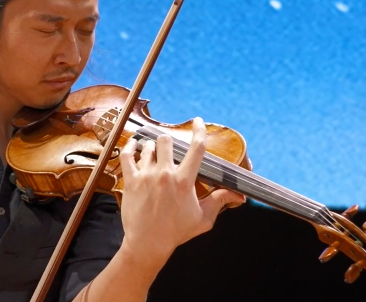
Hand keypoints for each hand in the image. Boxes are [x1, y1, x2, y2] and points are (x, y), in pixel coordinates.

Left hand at [117, 117, 245, 259]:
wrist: (148, 243)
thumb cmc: (177, 232)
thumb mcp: (204, 218)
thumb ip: (220, 201)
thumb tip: (238, 196)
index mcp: (185, 180)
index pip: (196, 148)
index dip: (199, 131)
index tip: (198, 122)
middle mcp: (165, 174)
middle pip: (166, 141)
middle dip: (169, 142)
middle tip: (169, 149)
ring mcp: (146, 176)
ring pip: (148, 147)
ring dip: (152, 148)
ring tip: (153, 155)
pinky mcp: (131, 180)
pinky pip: (127, 155)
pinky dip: (130, 147)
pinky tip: (134, 145)